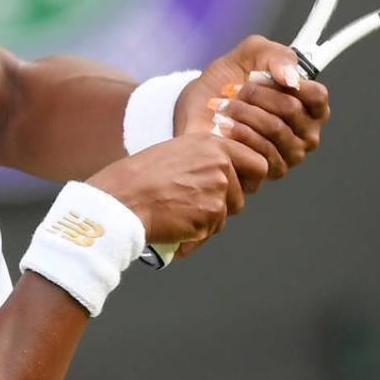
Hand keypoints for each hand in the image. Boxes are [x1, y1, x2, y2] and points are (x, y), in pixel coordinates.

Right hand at [86, 133, 265, 259]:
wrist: (121, 199)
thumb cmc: (137, 179)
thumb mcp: (175, 154)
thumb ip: (203, 162)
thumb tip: (223, 179)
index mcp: (212, 144)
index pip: (258, 164)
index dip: (250, 180)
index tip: (238, 188)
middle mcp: (221, 163)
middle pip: (242, 196)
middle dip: (225, 206)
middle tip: (196, 207)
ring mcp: (218, 189)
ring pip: (225, 216)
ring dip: (207, 221)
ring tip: (176, 213)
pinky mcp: (212, 214)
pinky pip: (209, 232)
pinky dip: (194, 235)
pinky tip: (172, 225)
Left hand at [177, 35, 331, 192]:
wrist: (201, 107)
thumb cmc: (232, 78)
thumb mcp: (254, 53)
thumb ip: (278, 57)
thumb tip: (292, 79)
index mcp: (312, 105)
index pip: (317, 95)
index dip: (286, 81)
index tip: (257, 74)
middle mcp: (308, 132)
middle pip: (292, 108)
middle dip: (256, 94)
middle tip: (232, 89)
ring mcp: (292, 154)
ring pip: (275, 128)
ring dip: (242, 112)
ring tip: (222, 107)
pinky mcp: (272, 170)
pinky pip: (261, 151)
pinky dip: (237, 133)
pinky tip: (221, 126)